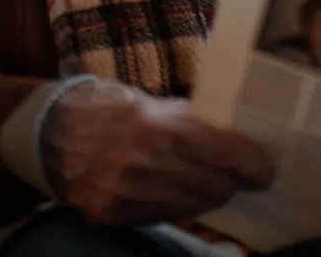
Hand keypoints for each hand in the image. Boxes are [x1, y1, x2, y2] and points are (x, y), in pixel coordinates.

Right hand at [41, 80, 275, 224]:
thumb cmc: (111, 108)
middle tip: (240, 174)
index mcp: (165, 129)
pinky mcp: (114, 215)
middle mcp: (149, 166)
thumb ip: (196, 125)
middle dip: (232, 181)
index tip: (266, 170)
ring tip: (209, 180)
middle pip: (216, 187)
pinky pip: (163, 216)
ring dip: (208, 194)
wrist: (54, 131)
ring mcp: (130, 195)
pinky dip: (177, 204)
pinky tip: (176, 190)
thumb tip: (236, 141)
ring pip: (193, 206)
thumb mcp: (158, 105)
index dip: (256, 166)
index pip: (230, 156)